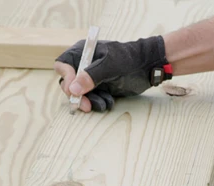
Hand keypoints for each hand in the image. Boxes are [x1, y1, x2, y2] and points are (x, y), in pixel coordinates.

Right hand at [54, 36, 168, 111]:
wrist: (150, 67)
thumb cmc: (132, 60)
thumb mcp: (111, 66)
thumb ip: (91, 76)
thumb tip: (73, 89)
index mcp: (84, 52)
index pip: (63, 65)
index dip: (66, 78)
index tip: (74, 91)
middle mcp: (84, 64)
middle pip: (68, 83)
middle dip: (77, 95)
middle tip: (86, 105)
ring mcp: (91, 77)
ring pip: (79, 94)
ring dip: (90, 101)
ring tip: (105, 102)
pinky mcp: (99, 88)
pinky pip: (90, 99)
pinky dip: (98, 102)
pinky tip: (109, 101)